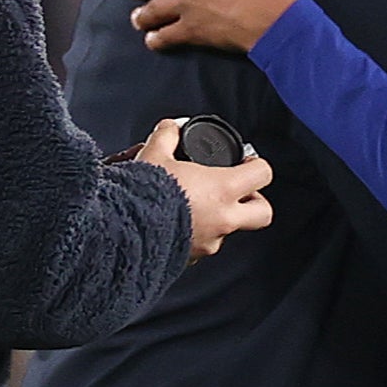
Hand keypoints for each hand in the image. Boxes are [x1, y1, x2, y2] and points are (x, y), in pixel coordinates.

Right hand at [132, 118, 274, 261]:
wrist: (124, 231)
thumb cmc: (143, 195)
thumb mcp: (154, 155)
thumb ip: (167, 136)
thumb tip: (169, 128)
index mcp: (222, 189)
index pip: (262, 173)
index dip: (256, 164)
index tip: (245, 162)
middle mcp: (223, 218)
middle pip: (263, 213)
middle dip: (255, 202)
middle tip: (239, 192)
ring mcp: (210, 242)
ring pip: (231, 231)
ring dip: (221, 219)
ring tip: (198, 206)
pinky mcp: (194, 258)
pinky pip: (204, 246)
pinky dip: (197, 235)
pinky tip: (179, 223)